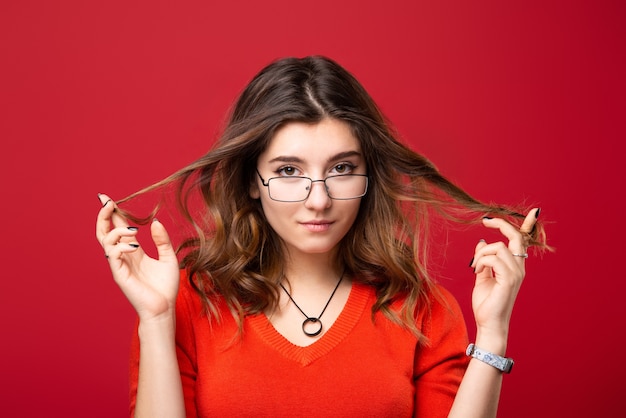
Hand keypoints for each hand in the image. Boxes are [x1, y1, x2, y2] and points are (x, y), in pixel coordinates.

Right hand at [95, 193, 179, 320]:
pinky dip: (121, 246)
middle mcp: (124, 256)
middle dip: (104, 215)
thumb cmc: (166, 286)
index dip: (114, 213)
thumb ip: (162, 240)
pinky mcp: (119, 275)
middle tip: (107, 201)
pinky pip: (112, 255)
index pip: (119, 227)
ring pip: (105, 241)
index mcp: (134, 251)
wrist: (165, 308)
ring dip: (116, 230)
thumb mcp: (169, 258)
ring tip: (133, 230)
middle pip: (105, 231)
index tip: (109, 198)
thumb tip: (154, 222)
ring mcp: (119, 265)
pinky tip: (135, 247)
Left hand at [468, 208, 539, 347]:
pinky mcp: (509, 279)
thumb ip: (484, 259)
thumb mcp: (483, 276)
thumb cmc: (487, 303)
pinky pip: (493, 258)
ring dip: (481, 254)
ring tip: (475, 267)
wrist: (489, 323)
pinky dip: (481, 261)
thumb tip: (482, 242)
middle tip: (485, 221)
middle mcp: (519, 267)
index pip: (523, 241)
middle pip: (515, 236)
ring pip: (499, 246)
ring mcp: (516, 273)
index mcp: (515, 266)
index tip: (528, 212)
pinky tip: (476, 272)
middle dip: (501, 224)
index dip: (527, 224)